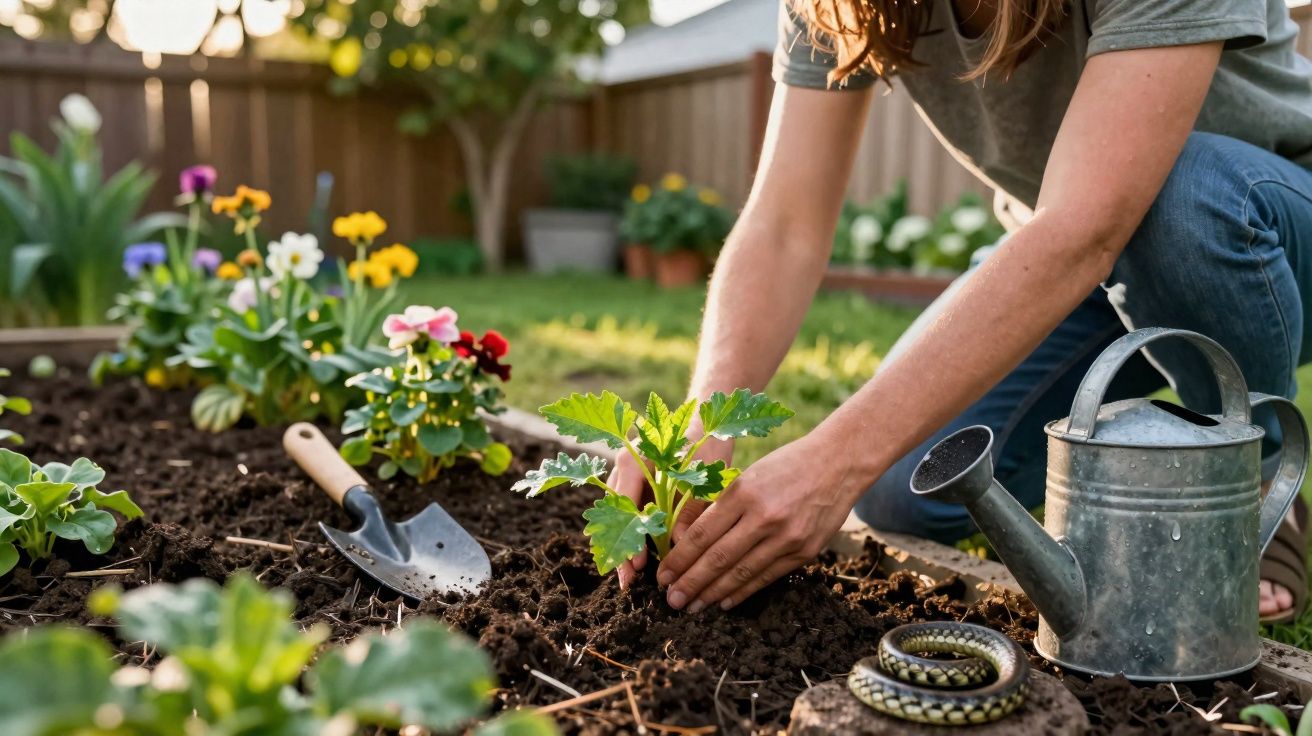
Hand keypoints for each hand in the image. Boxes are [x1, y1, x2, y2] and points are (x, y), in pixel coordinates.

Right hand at [613, 433, 733, 589]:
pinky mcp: (634, 489)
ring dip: (623, 548)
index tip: (638, 565)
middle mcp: (622, 470)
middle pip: (615, 517)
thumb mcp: (701, 473)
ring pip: (618, 520)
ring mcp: (625, 480)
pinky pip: (627, 517)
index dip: (631, 537)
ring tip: (629, 580)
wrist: (702, 424)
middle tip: (627, 583)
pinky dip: (631, 538)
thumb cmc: (702, 444)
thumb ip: (690, 507)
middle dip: (620, 550)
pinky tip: (636, 563)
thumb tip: (680, 543)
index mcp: (633, 460)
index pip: (626, 506)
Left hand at [656, 432, 860, 611]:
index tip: (662, 575)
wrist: (837, 464)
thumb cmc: (786, 466)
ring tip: (692, 606)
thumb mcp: (748, 476)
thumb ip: (722, 506)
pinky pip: (766, 577)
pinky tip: (723, 601)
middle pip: (718, 558)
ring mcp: (786, 537)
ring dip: (712, 593)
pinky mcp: (803, 552)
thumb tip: (687, 541)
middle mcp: (763, 517)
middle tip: (671, 600)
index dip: (679, 559)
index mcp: (743, 492)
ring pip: (740, 573)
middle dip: (690, 583)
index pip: (701, 534)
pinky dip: (742, 592)